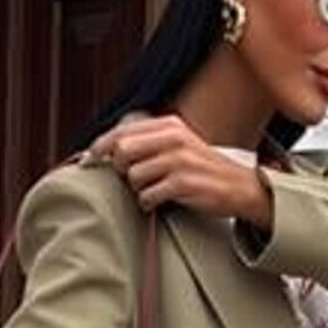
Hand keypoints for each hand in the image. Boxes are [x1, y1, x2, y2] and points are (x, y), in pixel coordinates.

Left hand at [86, 114, 272, 226]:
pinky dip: (149, 203)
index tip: (89, 160)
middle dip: (121, 169)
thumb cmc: (202, 169)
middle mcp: (173, 138)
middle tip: (135, 179)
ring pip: (133, 176)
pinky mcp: (183, 184)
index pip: (122, 131)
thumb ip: (148, 141)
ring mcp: (179, 160)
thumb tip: (107, 149)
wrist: (239, 187)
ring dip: (138, 189)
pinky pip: (147, 196)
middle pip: (123, 152)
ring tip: (155, 190)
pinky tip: (160, 201)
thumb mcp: (178, 144)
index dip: (100, 147)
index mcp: (169, 125)